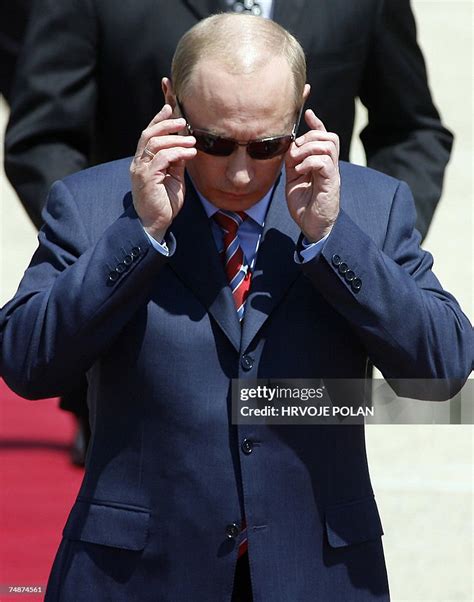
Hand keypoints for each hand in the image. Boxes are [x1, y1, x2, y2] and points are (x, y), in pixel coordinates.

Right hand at [130, 104, 196, 240]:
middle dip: (165, 124)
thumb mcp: (174, 178)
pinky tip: (190, 153)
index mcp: (143, 161)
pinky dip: (177, 153)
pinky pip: (161, 159)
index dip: (158, 119)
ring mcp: (141, 170)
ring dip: (175, 139)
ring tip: (191, 141)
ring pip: (154, 144)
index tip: (170, 108)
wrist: (155, 224)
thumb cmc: (164, 203)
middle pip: (148, 134)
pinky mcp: (147, 179)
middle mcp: (138, 163)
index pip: (148, 134)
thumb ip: (176, 162)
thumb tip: (186, 146)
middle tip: (182, 121)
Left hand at [285, 109, 339, 241]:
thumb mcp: (293, 179)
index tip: (308, 112)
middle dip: (310, 136)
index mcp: (320, 163)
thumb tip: (289, 146)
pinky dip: (309, 162)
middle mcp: (329, 165)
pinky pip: (325, 161)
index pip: (324, 136)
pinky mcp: (331, 183)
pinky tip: (299, 171)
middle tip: (296, 151)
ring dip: (309, 148)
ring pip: (329, 145)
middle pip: (329, 136)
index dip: (317, 123)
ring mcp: (332, 173)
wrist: (312, 226)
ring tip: (297, 161)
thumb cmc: (304, 205)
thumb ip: (292, 162)